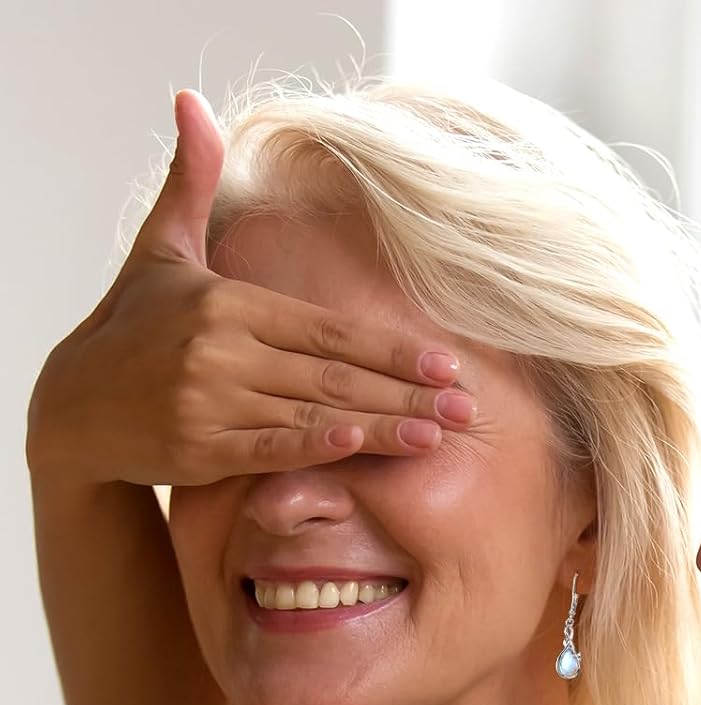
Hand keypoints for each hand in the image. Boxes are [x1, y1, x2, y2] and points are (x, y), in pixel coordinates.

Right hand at [27, 89, 472, 488]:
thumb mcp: (162, 250)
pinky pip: (270, 448)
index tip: (448, 365)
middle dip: (407, 393)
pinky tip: (361, 445)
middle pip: (334, 376)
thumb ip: (192, 184)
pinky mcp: (199, 448)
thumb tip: (192, 103)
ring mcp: (210, 402)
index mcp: (227, 303)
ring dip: (381, 428)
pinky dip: (316, 448)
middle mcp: (222, 350)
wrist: (75, 404)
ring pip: (314, 416)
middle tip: (468, 409)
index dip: (392, 349)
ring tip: (438, 436)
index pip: (330, 330)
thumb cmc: (133, 326)